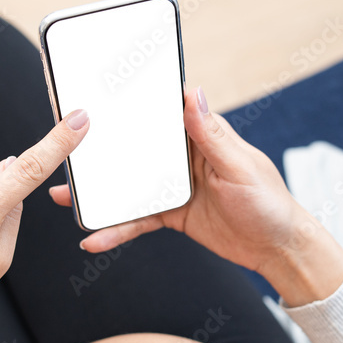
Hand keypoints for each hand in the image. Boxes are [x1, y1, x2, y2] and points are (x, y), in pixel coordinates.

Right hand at [50, 87, 342, 306]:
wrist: (278, 249)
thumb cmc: (270, 202)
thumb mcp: (239, 167)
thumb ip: (212, 134)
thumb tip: (191, 93)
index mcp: (202, 136)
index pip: (162, 113)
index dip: (133, 104)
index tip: (99, 96)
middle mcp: (184, 158)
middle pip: (135, 150)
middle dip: (102, 151)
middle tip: (67, 150)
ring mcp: (175, 187)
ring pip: (128, 186)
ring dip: (99, 193)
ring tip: (65, 196)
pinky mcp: (172, 215)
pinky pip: (138, 220)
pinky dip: (117, 229)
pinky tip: (95, 239)